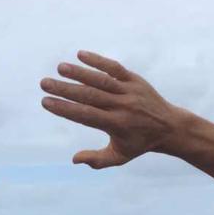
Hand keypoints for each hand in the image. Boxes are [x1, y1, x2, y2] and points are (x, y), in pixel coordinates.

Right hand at [41, 50, 181, 168]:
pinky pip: (114, 68)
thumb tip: (74, 159)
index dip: (64, 108)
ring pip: (100, 79)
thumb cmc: (139, 144)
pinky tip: (80, 54)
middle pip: (89, 95)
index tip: (46, 102)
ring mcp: (129, 91)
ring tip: (59, 68)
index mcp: (116, 125)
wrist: (169, 127)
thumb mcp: (119, 158)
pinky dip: (98, 60)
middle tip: (44, 83)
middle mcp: (122, 106)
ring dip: (79, 72)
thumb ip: (96, 160)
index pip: (85, 115)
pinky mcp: (134, 79)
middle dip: (65, 89)